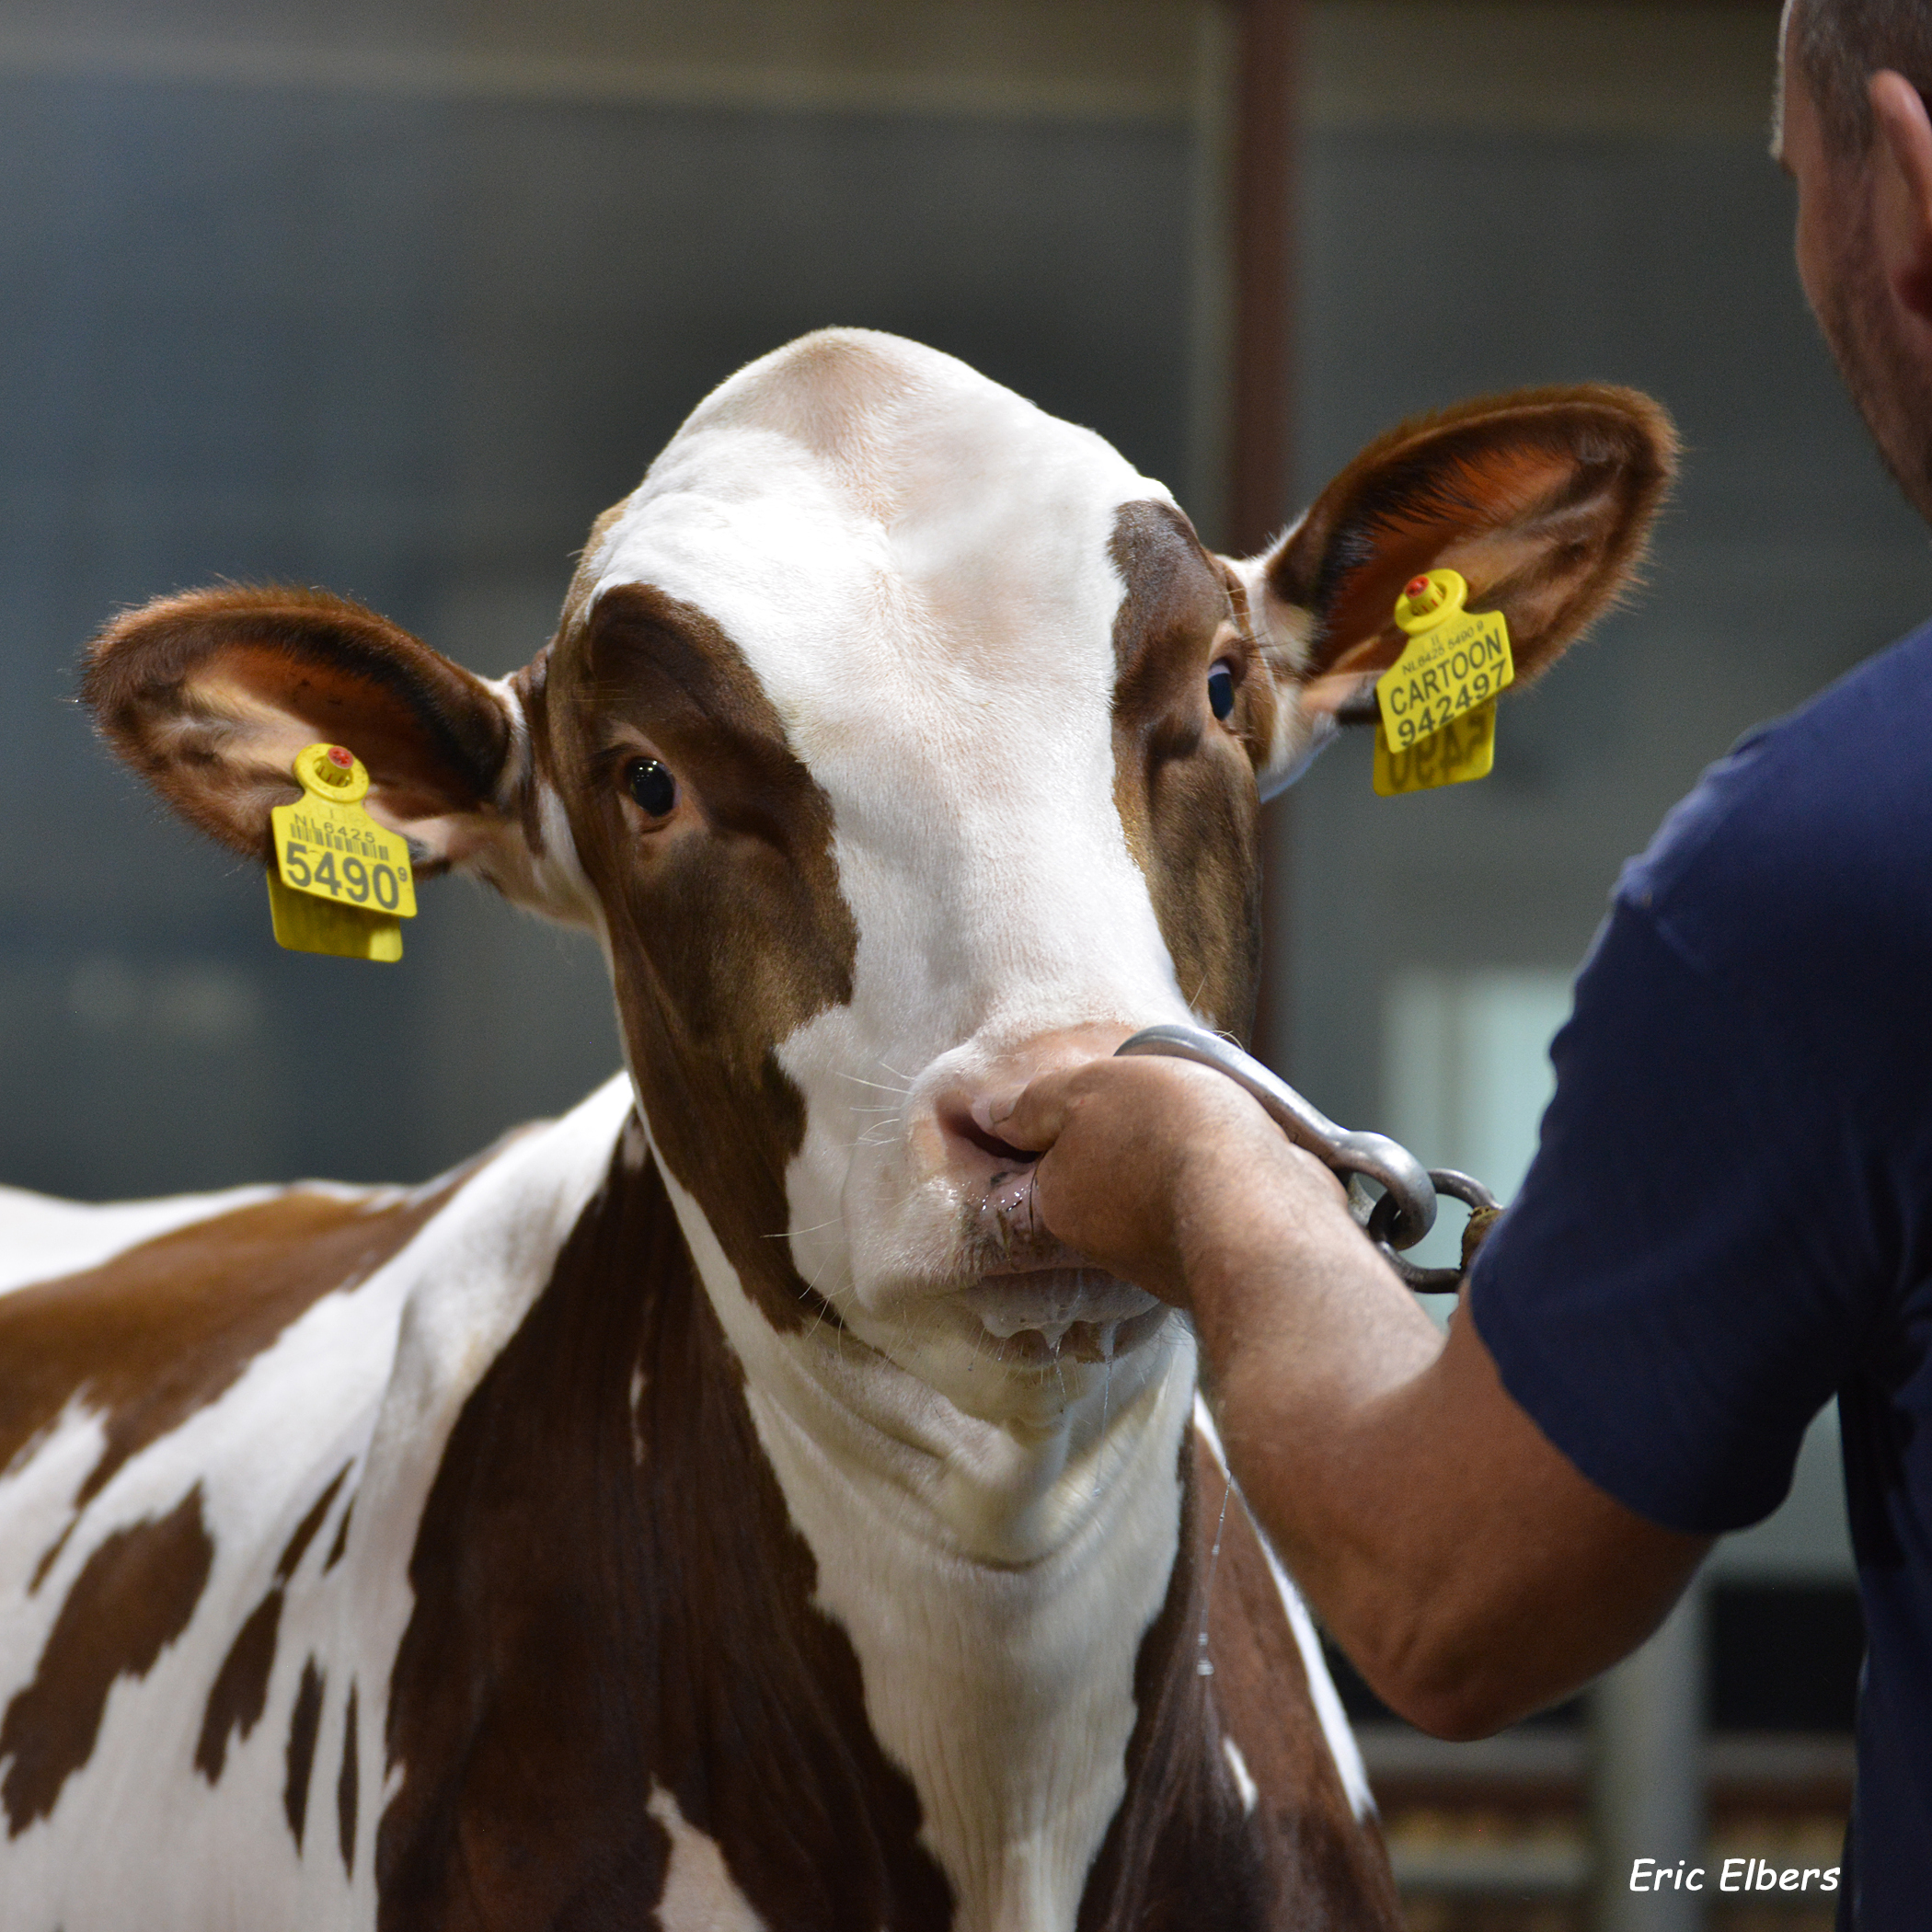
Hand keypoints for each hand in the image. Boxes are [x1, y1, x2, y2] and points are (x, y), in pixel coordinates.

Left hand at [993, 1053, 1351, 1310]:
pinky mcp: (1215, 1259)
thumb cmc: (1171, 1139)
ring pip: (1155, 1193)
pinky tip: (1240, 1157)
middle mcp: (1101, 1244)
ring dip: (1175, 1161)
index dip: (1059, 1126)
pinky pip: (1207, 1210)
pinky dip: (1219, 1186)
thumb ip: (1040, 1102)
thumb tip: (993, 1115)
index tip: (1090, 1103)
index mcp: (1056, 1204)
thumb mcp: (1089, 1090)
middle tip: (1155, 1104)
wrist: (1264, 1209)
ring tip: (1207, 1121)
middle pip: (1098, 1178)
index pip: (1035, 1165)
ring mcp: (1160, 1258)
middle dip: (1123, 1141)